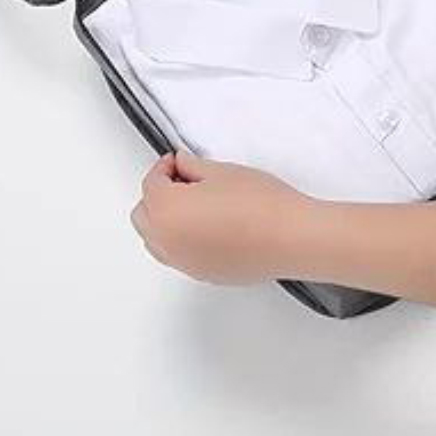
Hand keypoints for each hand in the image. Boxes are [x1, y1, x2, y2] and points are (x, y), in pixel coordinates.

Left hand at [131, 152, 319, 284]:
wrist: (290, 237)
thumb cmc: (260, 204)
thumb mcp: (222, 172)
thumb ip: (193, 166)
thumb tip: (183, 165)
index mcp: (167, 211)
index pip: (151, 184)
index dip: (164, 167)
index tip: (178, 161)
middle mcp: (167, 242)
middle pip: (144, 215)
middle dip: (158, 195)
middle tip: (184, 180)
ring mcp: (184, 263)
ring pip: (157, 240)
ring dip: (165, 220)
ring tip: (195, 204)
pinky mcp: (203, 274)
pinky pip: (178, 255)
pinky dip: (182, 240)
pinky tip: (208, 226)